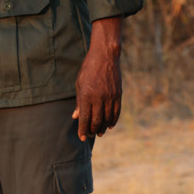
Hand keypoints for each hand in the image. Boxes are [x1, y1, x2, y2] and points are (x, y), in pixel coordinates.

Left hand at [71, 19, 122, 140]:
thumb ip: (78, 102)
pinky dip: (113, 120)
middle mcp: (99, 98)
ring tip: (99, 132)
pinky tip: (110, 125)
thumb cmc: (89, 69)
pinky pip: (116, 112)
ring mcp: (110, 97)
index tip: (82, 137)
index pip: (84, 118)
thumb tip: (75, 117)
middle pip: (96, 121)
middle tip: (90, 135)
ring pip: (107, 118)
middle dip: (92, 130)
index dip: (83, 130)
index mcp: (86, 96)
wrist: (105, 56)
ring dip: (103, 128)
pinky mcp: (118, 95)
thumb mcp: (79, 84)